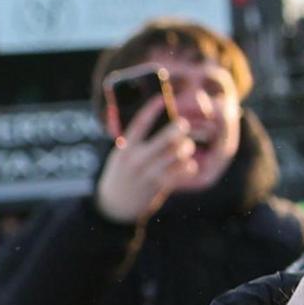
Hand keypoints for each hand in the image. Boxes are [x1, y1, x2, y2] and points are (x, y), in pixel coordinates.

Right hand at [92, 96, 205, 224]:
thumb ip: (135, 142)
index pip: (139, 124)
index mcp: (125, 149)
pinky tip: (187, 164)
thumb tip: (158, 122)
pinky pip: (183, 170)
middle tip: (182, 124)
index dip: (151, 109)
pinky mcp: (160, 185)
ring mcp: (149, 173)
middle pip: (166, 138)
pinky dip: (189, 165)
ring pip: (178, 153)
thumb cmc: (122, 174)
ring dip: (186, 147)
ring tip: (185, 147)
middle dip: (178, 128)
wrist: (114, 206)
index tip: (161, 98)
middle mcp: (137, 160)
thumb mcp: (121, 156)